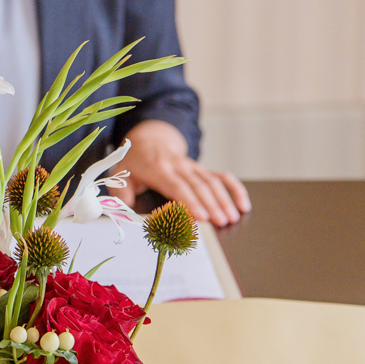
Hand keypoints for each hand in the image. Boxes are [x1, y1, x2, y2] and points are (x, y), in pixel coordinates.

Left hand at [110, 120, 250, 226]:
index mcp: (158, 169)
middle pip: (198, 186)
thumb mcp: (121, 174)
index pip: (177, 186)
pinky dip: (234, 189)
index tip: (201, 217)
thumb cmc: (134, 163)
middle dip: (212, 204)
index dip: (190, 201)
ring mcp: (192, 166)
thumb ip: (122, 191)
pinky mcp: (201, 169)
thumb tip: (125, 206)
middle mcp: (179, 166)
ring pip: (212, 181)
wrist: (148, 141)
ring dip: (224, 199)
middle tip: (222, 222)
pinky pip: (221, 176)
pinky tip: (243, 204)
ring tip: (232, 218)